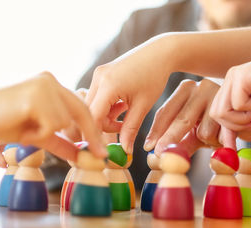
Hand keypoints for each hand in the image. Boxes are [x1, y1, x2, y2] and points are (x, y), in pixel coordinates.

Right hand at [0, 72, 106, 160]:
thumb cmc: (4, 123)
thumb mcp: (39, 135)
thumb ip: (61, 142)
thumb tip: (82, 156)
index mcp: (51, 86)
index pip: (80, 107)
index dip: (92, 129)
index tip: (100, 148)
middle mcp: (51, 81)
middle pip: (82, 111)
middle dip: (92, 135)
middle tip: (100, 156)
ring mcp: (45, 85)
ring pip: (66, 121)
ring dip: (48, 134)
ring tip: (26, 131)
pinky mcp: (38, 94)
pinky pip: (53, 124)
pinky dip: (39, 134)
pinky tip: (23, 129)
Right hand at [86, 36, 174, 153]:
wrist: (160, 52)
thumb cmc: (155, 76)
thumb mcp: (143, 106)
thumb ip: (131, 129)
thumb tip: (124, 150)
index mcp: (108, 85)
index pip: (93, 117)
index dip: (95, 135)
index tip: (104, 149)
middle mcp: (98, 78)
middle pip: (91, 113)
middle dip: (104, 126)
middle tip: (123, 130)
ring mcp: (98, 75)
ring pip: (94, 107)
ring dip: (106, 117)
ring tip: (126, 115)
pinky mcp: (101, 75)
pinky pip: (98, 98)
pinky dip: (108, 107)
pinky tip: (122, 106)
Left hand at [145, 79, 236, 155]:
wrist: (249, 113)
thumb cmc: (215, 123)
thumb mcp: (192, 131)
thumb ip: (177, 141)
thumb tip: (158, 156)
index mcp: (184, 90)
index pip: (165, 112)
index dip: (156, 131)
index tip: (148, 147)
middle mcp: (200, 87)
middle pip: (181, 120)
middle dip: (169, 140)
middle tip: (159, 154)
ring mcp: (218, 95)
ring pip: (202, 131)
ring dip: (205, 141)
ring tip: (214, 137)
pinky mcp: (235, 109)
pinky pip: (221, 135)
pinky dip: (221, 142)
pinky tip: (227, 136)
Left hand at [210, 49, 250, 159]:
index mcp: (230, 90)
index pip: (218, 115)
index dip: (224, 134)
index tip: (232, 152)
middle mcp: (228, 83)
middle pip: (216, 115)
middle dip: (235, 125)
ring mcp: (232, 77)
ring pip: (222, 111)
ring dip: (243, 117)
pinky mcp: (239, 75)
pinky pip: (236, 103)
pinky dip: (250, 107)